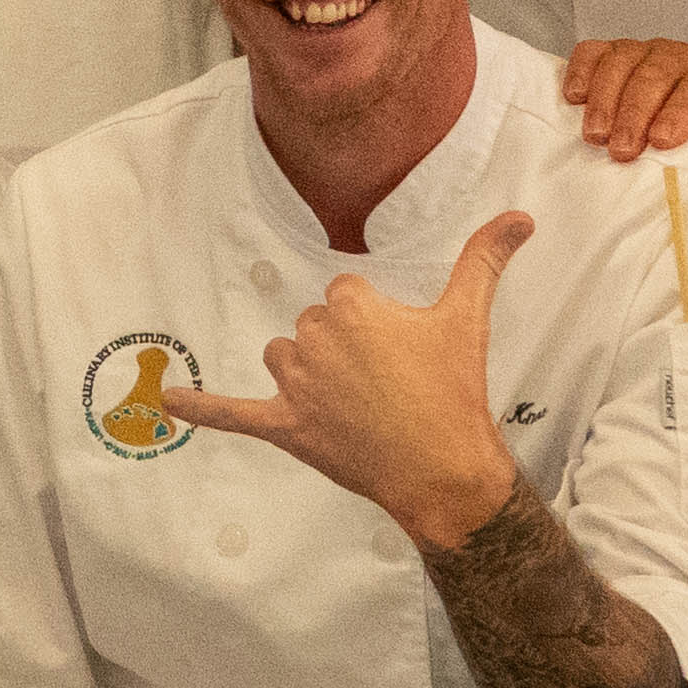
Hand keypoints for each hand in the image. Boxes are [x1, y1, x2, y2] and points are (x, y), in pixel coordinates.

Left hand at [169, 213, 534, 550]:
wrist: (444, 470)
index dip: (371, 324)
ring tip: (351, 403)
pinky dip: (200, 408)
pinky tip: (166, 401)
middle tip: (385, 385)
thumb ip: (485, 259)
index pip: (342, 295)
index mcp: (350, 305)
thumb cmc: (454, 392)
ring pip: (283, 359)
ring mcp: (296, 386)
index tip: (398, 352)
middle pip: (312, 327)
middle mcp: (314, 338)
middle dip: (341, 351)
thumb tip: (521, 216)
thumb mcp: (468, 317)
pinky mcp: (284, 427)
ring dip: (305, 374)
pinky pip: (233, 413)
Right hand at [562, 38, 687, 160]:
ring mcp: (642, 52)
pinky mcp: (613, 53)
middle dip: (635, 113)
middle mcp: (677, 58)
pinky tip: (572, 98)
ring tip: (594, 135)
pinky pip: (593, 51)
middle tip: (621, 151)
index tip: (662, 141)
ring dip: (604, 97)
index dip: (680, 112)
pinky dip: (580, 70)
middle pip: (654, 75)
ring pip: (621, 61)